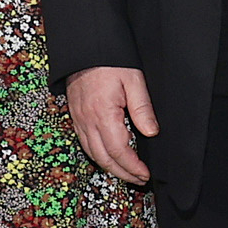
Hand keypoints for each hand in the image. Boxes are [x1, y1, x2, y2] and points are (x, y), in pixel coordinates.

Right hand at [69, 65, 155, 185]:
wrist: (85, 48)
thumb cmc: (109, 61)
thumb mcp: (133, 80)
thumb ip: (142, 108)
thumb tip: (151, 132)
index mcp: (103, 114)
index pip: (118, 151)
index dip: (132, 167)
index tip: (145, 174)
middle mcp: (87, 121)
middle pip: (103, 159)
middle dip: (122, 173)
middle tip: (139, 180)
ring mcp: (79, 120)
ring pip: (92, 154)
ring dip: (109, 167)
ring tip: (127, 173)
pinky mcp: (76, 117)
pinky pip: (85, 143)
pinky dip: (98, 155)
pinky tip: (109, 157)